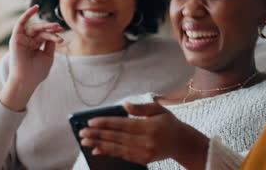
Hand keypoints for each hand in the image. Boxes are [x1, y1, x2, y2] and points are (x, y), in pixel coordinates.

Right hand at [0, 5, 63, 110]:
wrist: (27, 80)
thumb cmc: (37, 71)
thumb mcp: (48, 55)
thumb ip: (50, 43)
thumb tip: (53, 32)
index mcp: (35, 45)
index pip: (45, 35)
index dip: (54, 33)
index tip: (62, 33)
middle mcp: (28, 41)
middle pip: (41, 30)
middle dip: (50, 28)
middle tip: (59, 28)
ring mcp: (22, 39)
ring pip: (35, 28)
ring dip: (45, 26)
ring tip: (55, 27)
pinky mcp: (16, 38)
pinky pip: (21, 23)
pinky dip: (27, 14)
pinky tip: (35, 7)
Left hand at [79, 102, 208, 169]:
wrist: (183, 143)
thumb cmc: (170, 123)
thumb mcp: (159, 110)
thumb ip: (141, 108)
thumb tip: (124, 105)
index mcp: (150, 127)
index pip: (123, 124)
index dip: (106, 123)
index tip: (91, 122)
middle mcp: (147, 141)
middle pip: (117, 138)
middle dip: (98, 135)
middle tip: (82, 132)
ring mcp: (145, 152)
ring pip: (118, 148)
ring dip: (99, 145)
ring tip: (85, 142)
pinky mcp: (143, 160)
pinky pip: (123, 156)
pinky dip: (109, 153)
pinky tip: (97, 150)